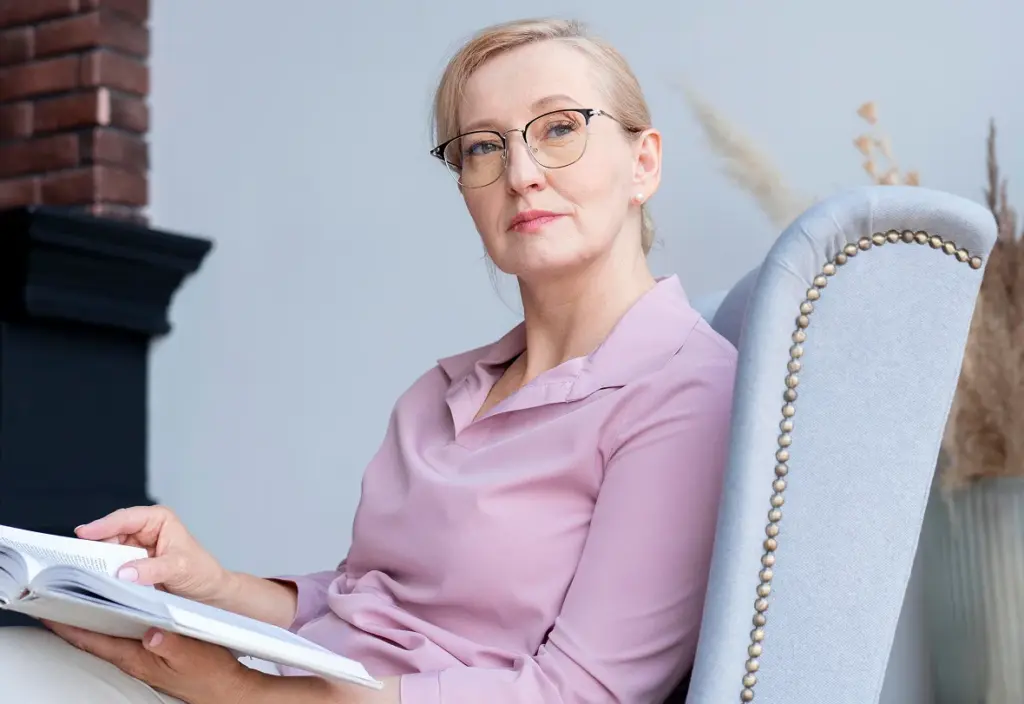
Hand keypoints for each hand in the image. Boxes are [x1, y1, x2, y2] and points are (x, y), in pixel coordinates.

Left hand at [43, 621, 258, 703]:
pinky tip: (111, 614)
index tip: (49, 611)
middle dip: (71, 621)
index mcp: (137, 658)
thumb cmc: (209, 673)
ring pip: (104, 638)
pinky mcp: (150, 656)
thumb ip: (171, 644)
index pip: (93, 641)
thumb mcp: (193, 655)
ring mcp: (140, 658)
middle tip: (54, 600)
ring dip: (88, 622)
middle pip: (92, 639)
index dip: (68, 627)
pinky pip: (120, 639)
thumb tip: (152, 633)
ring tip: (75, 602)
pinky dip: (109, 625)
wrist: (223, 688)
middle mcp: (133, 659)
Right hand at [76, 506, 232, 605]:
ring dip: (97, 563)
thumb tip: (124, 572)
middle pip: (111, 535)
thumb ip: (153, 569)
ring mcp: (136, 550)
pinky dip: (104, 576)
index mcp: (158, 520)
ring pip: (108, 553)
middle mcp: (144, 531)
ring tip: (81, 572)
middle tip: (76, 560)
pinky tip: (93, 583)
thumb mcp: (180, 567)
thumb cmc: (202, 573)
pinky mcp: (131, 569)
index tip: (84, 533)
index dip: (104, 525)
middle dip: (95, 546)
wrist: (209, 594)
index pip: (126, 518)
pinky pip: (112, 570)